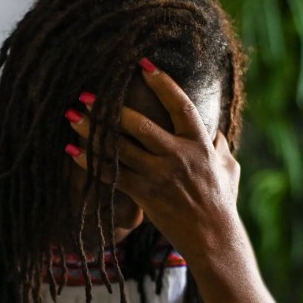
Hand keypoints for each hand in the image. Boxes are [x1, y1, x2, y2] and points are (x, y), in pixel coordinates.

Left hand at [65, 62, 239, 257]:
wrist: (214, 238)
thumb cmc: (223, 203)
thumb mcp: (230, 169)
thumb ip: (220, 146)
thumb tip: (215, 132)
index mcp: (200, 144)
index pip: (180, 105)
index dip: (162, 83)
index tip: (142, 64)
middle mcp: (178, 156)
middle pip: (140, 125)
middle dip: (111, 107)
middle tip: (88, 94)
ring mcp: (160, 176)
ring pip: (120, 148)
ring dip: (93, 132)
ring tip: (72, 116)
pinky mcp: (146, 195)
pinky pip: (112, 175)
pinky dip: (90, 163)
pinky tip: (72, 152)